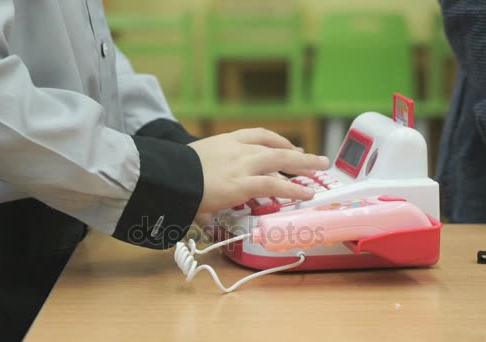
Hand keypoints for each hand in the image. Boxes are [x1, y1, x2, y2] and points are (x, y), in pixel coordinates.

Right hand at [188, 128, 328, 213]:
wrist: (166, 175)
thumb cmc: (175, 171)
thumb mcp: (195, 162)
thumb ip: (208, 172)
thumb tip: (207, 192)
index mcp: (225, 141)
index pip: (258, 136)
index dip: (278, 141)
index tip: (289, 147)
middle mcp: (238, 149)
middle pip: (276, 147)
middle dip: (298, 153)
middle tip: (315, 158)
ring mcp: (242, 165)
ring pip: (281, 161)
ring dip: (304, 165)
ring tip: (319, 169)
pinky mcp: (243, 184)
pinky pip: (275, 185)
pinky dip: (294, 189)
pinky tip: (306, 194)